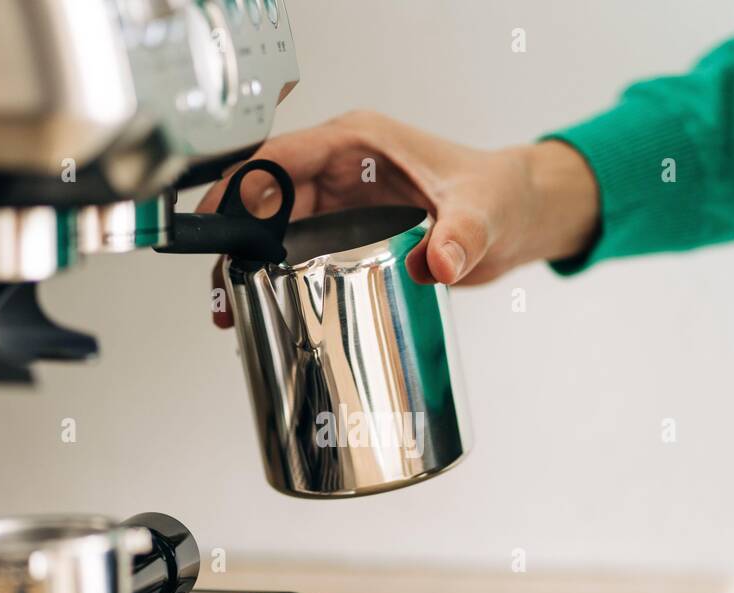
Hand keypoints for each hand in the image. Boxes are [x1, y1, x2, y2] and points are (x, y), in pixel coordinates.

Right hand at [201, 110, 599, 326]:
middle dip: (237, 238)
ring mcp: (342, 202)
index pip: (281, 157)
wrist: (518, 216)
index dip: (240, 188)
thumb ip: (462, 234)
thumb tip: (441, 261)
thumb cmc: (500, 192)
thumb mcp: (483, 210)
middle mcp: (341, 169)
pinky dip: (279, 277)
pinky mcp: (349, 233)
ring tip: (234, 307)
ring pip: (276, 229)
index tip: (215, 221)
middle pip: (266, 198)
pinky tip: (267, 308)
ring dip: (252, 264)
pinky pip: (299, 251)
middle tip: (223, 285)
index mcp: (358, 143)